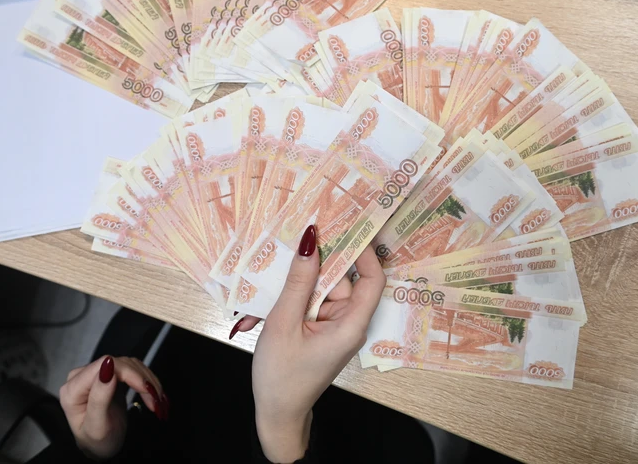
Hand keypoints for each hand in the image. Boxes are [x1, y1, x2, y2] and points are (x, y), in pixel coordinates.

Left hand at [59, 355, 168, 459]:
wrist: (100, 447)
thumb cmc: (96, 441)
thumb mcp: (97, 426)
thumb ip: (99, 397)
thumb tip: (108, 366)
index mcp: (73, 389)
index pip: (105, 365)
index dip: (129, 373)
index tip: (147, 389)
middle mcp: (81, 377)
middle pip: (119, 363)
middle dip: (141, 379)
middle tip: (156, 399)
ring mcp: (96, 374)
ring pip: (129, 364)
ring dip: (147, 380)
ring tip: (156, 400)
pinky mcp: (109, 375)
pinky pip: (132, 368)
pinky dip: (145, 380)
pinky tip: (151, 393)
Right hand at [251, 225, 384, 462]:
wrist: (275, 414)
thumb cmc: (281, 376)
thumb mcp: (283, 323)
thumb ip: (298, 281)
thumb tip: (310, 240)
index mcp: (351, 324)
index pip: (372, 278)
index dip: (365, 249)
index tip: (349, 223)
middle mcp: (348, 322)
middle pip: (341, 279)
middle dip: (316, 264)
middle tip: (295, 239)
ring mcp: (334, 326)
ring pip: (321, 288)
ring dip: (296, 284)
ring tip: (267, 282)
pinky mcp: (320, 329)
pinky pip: (311, 302)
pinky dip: (291, 299)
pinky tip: (265, 304)